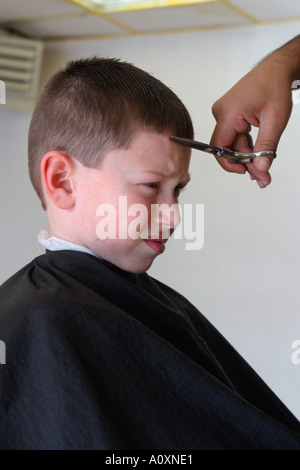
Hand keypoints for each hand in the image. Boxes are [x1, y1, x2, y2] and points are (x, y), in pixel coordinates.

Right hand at [210, 56, 293, 187]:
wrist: (276, 69)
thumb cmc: (275, 86)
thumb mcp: (275, 120)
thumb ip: (266, 147)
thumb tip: (260, 169)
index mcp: (229, 113)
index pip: (219, 147)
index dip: (230, 163)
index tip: (246, 172)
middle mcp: (221, 113)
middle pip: (227, 147)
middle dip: (244, 161)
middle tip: (262, 174)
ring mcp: (224, 113)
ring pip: (232, 143)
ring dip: (246, 154)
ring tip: (264, 162)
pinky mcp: (229, 114)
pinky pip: (234, 136)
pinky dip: (246, 145)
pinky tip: (258, 149)